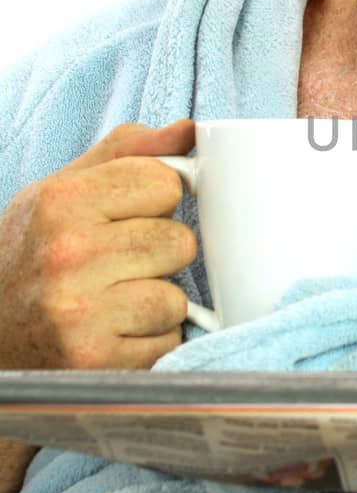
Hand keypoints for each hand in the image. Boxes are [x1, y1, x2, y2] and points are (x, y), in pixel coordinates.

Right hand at [0, 120, 198, 370]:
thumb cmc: (32, 253)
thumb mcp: (62, 190)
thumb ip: (128, 153)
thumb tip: (188, 131)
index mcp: (60, 202)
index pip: (165, 183)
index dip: (156, 201)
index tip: (128, 217)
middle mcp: (67, 255)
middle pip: (180, 241)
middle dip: (160, 253)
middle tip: (119, 264)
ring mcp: (79, 313)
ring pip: (177, 298)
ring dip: (156, 302)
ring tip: (114, 300)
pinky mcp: (94, 361)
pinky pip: (167, 342)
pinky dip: (149, 342)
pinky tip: (111, 332)